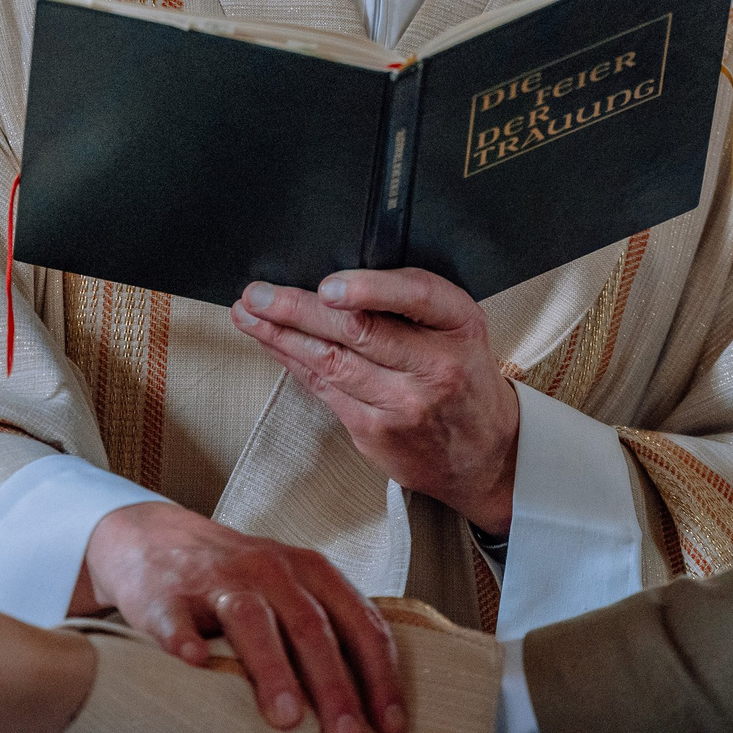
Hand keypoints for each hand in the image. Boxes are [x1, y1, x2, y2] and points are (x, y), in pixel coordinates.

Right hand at [74, 500, 406, 732]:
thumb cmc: (237, 578)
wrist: (154, 538)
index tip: (391, 725)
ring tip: (288, 718)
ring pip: (251, 619)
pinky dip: (184, 638)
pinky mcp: (166, 594)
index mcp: (310, 572)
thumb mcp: (290, 589)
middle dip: (334, 685)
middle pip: (310, 626)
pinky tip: (194, 660)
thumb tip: (369, 706)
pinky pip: (176, 618)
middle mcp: (269, 570)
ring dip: (272, 669)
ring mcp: (217, 580)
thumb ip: (326, 630)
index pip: (359, 622)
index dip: (380, 676)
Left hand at [231, 270, 520, 534]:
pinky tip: (272, 344)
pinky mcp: (375, 431)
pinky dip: (293, 362)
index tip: (328, 286)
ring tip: (248, 315)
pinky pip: (324, 389)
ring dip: (281, 336)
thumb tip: (335, 279)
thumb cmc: (464, 375)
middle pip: (359, 332)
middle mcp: (434, 366)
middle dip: (298, 310)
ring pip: (331, 362)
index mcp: (459, 325)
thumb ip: (411, 301)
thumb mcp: (459, 327)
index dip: (367, 289)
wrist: (485, 454)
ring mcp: (403, 404)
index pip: (416, 297)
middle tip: (258, 294)